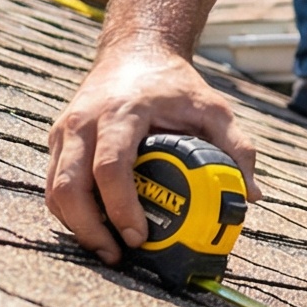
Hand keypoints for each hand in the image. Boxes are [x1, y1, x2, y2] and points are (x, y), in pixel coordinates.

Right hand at [45, 43, 255, 264]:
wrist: (135, 51)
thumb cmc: (174, 84)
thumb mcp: (213, 107)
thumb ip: (237, 146)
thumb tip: (252, 194)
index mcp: (122, 113)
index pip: (110, 166)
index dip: (121, 207)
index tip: (139, 236)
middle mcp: (84, 122)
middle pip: (69, 185)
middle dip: (89, 228)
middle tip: (118, 254)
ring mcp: (65, 131)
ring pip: (54, 190)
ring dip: (76, 225)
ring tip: (107, 249)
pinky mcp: (57, 141)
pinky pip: (53, 185)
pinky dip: (69, 212)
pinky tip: (95, 228)